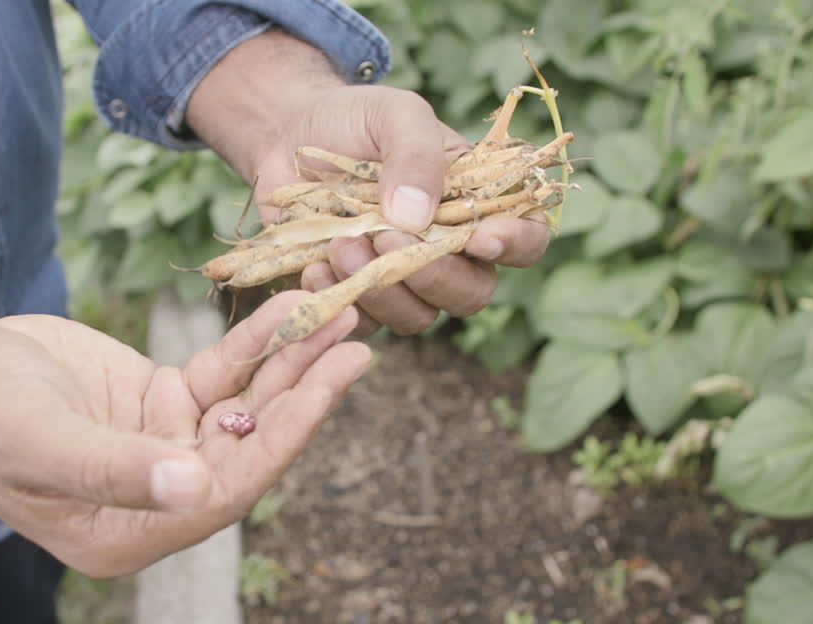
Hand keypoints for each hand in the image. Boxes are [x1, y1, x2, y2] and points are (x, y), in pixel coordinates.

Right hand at [0, 293, 369, 576]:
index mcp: (129, 534)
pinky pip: (222, 374)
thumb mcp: (40, 442)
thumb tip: (197, 489)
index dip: (282, 438)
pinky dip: (253, 342)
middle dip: (304, 395)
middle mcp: (157, 499)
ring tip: (339, 314)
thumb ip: (114, 470)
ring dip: (291, 363)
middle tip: (357, 344)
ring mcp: (164, 448)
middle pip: (249, 448)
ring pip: (246, 407)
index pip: (226, 492)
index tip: (331, 383)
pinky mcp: (165, 404)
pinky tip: (289, 306)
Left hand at [251, 84, 551, 335]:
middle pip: (471, 292)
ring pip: (417, 316)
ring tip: (340, 244)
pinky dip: (339, 298)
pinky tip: (317, 264)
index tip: (479, 238)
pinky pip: (362, 320)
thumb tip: (418, 218)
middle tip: (384, 238)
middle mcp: (447, 248)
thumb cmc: (355, 120)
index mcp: (474, 202)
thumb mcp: (393, 114)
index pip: (523, 239)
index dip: (514, 246)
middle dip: (432, 274)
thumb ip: (415, 154)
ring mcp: (402, 277)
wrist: (289, 134)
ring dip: (381, 290)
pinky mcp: (357, 293)